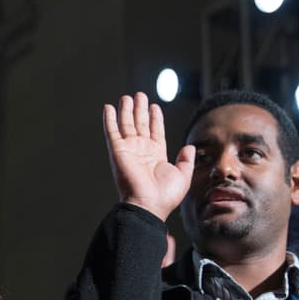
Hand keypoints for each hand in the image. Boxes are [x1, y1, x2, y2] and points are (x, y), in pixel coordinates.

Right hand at [103, 93, 194, 221]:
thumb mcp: (183, 175)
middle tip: (139, 95)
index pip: (155, 131)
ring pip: (127, 124)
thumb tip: (189, 146)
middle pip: (140, 124)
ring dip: (126, 110)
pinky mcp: (118, 151)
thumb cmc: (166, 195)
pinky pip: (112, 131)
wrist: (148, 204)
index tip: (154, 106)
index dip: (155, 118)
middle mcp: (142, 150)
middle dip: (140, 109)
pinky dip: (109, 119)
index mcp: (157, 155)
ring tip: (127, 97)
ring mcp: (129, 149)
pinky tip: (108, 108)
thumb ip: (187, 159)